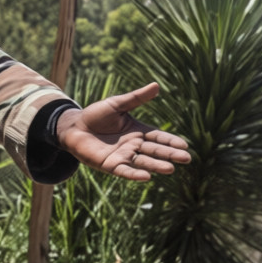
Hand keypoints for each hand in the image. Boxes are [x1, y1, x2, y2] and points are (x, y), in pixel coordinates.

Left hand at [55, 82, 190, 180]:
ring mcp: (123, 156)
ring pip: (143, 162)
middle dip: (170, 154)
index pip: (158, 136)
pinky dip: (135, 174)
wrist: (75, 126)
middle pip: (155, 150)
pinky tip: (146, 177)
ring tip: (170, 169)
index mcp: (138, 131)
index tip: (185, 145)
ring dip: (156, 165)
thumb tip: (156, 85)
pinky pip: (125, 171)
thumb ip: (136, 98)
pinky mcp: (111, 165)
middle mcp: (134, 145)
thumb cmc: (96, 115)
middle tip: (186, 158)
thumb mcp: (117, 104)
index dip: (171, 141)